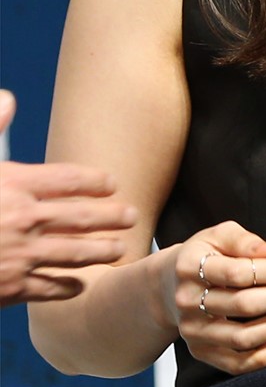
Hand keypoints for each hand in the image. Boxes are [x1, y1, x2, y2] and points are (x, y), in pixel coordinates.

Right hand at [0, 90, 137, 305]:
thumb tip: (8, 97)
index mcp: (14, 184)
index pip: (69, 180)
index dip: (96, 181)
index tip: (112, 183)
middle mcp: (24, 220)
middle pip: (81, 218)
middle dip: (110, 217)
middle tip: (133, 215)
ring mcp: (20, 256)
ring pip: (73, 254)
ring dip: (100, 251)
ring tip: (120, 249)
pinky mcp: (10, 288)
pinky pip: (49, 288)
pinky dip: (68, 286)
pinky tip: (80, 284)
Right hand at [165, 220, 265, 375]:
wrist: (168, 287)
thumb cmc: (202, 257)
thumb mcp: (217, 235)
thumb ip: (242, 239)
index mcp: (190, 266)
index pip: (238, 272)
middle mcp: (188, 301)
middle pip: (244, 305)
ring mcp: (193, 331)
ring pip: (242, 337)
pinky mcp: (200, 352)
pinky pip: (235, 364)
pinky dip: (264, 357)